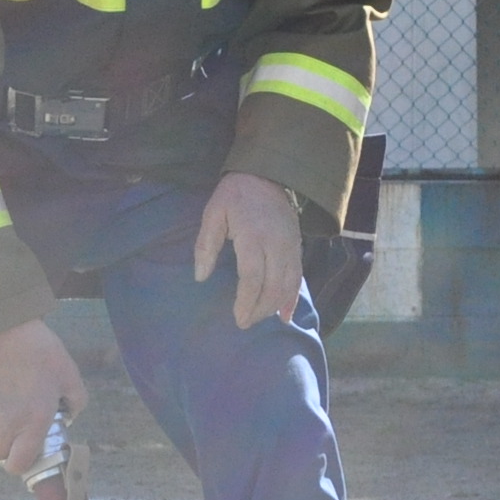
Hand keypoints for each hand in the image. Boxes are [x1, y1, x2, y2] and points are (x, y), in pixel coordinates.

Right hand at [0, 319, 87, 476]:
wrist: (5, 332)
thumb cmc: (42, 354)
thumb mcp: (70, 376)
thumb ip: (75, 402)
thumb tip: (68, 416)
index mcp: (33, 422)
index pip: (19, 464)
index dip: (23, 464)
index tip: (28, 452)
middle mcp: (7, 424)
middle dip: (9, 448)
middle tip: (19, 431)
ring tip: (8, 412)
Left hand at [196, 170, 304, 328]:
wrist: (269, 175)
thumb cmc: (236, 195)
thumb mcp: (214, 213)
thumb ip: (206, 244)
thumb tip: (201, 276)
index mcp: (253, 236)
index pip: (253, 277)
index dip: (247, 301)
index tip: (238, 318)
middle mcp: (276, 245)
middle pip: (273, 286)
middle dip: (259, 309)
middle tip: (245, 323)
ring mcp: (290, 247)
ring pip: (287, 285)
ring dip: (274, 306)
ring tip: (259, 318)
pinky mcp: (297, 248)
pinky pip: (298, 278)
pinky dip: (292, 298)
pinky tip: (285, 315)